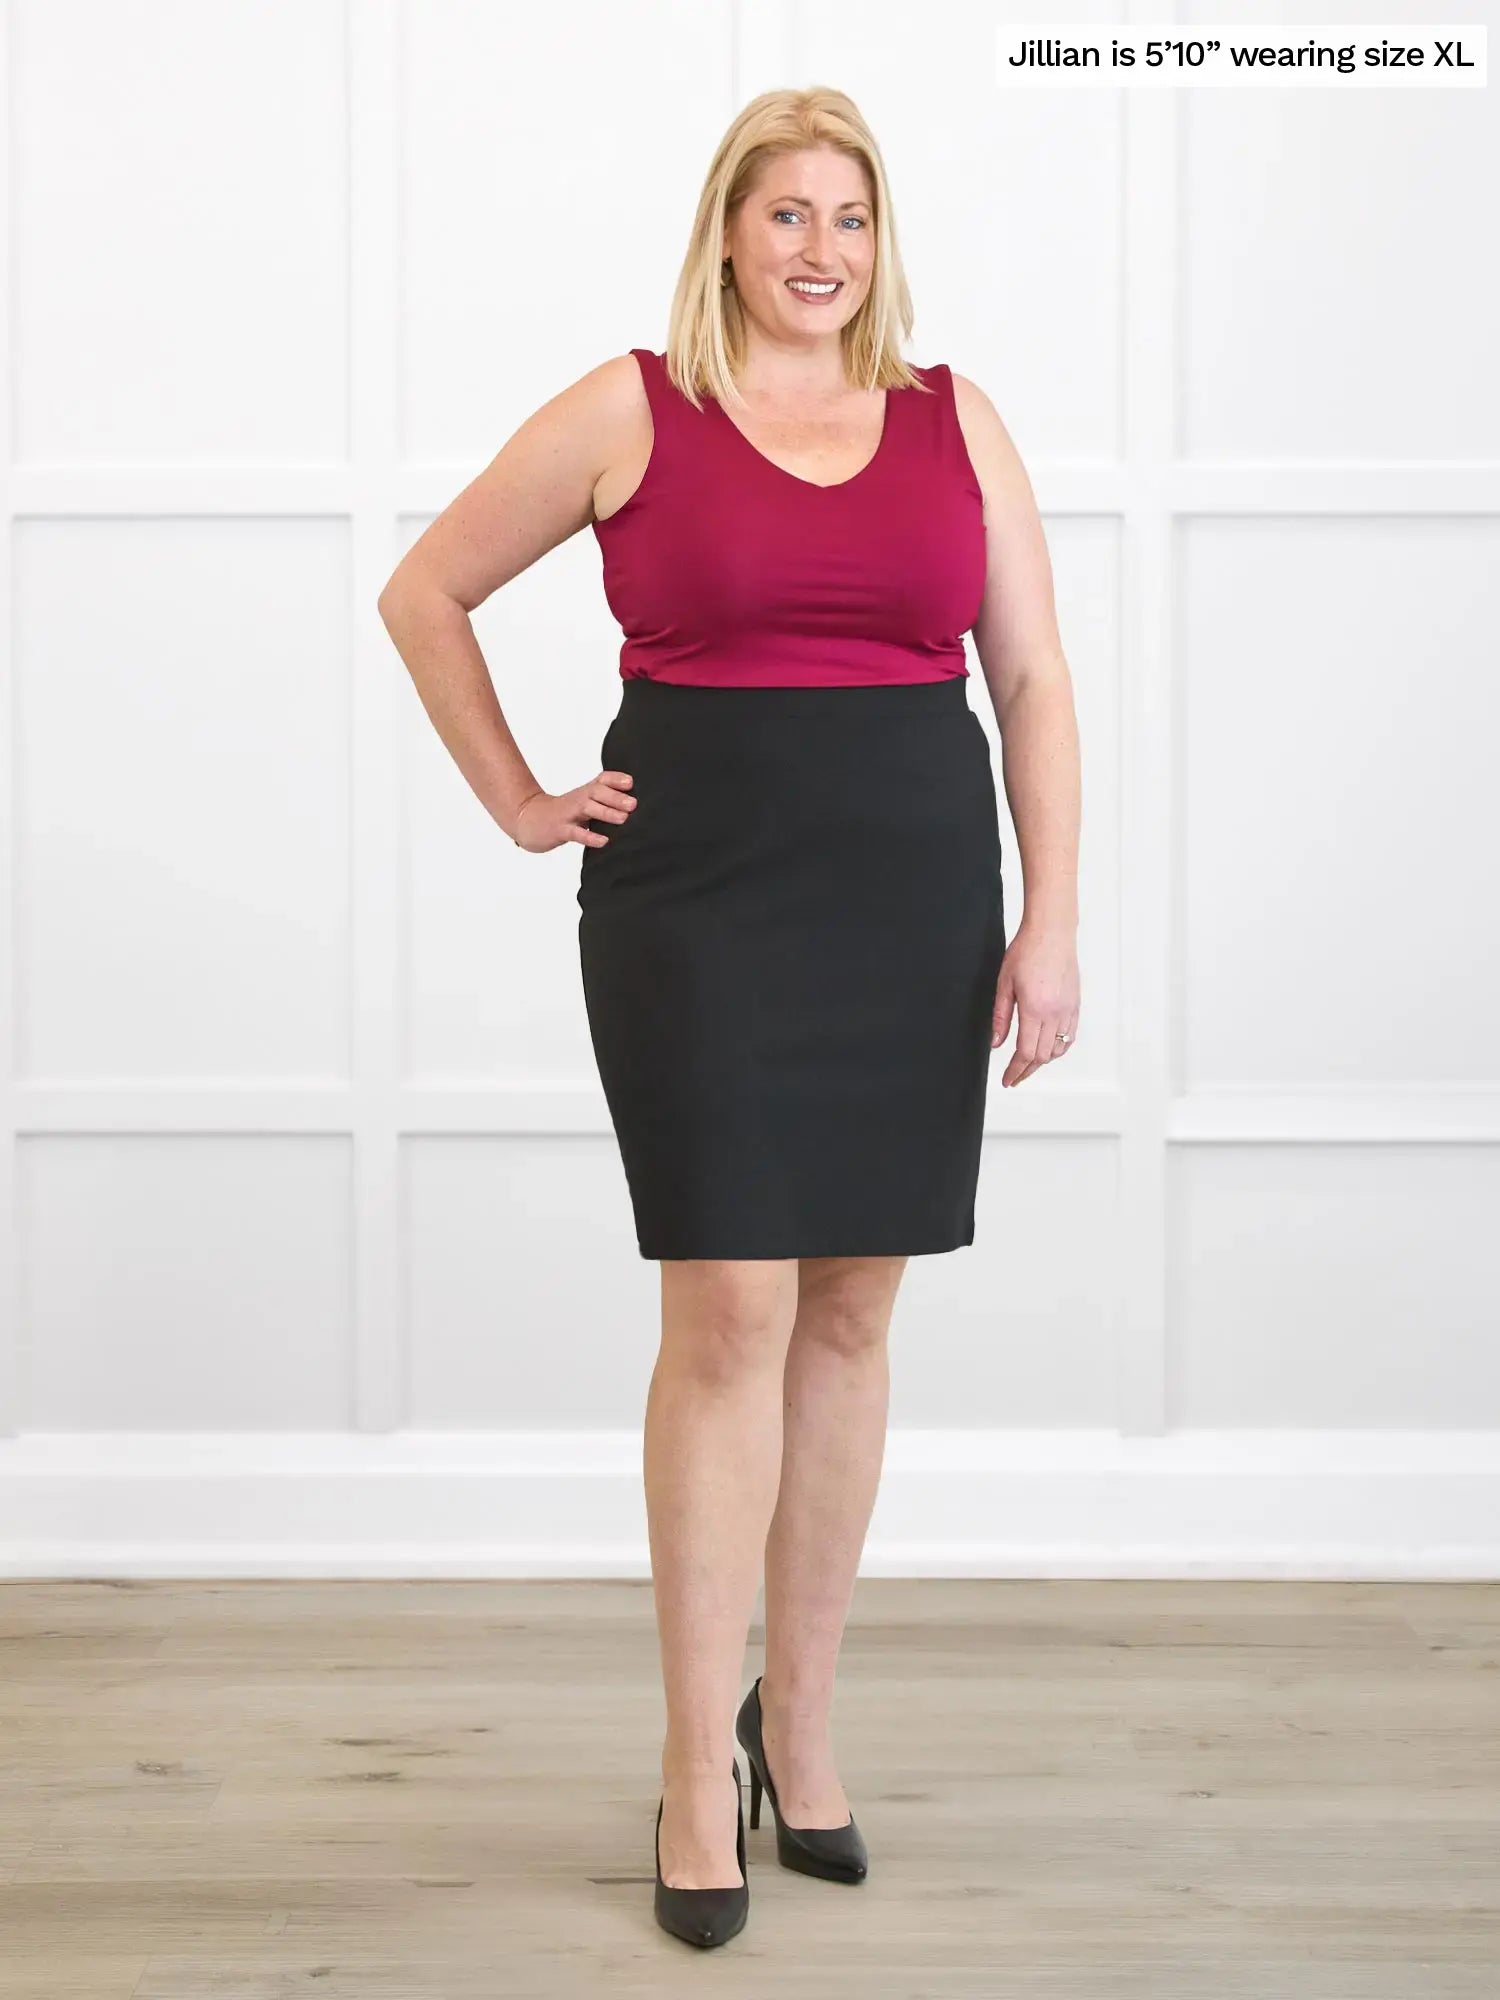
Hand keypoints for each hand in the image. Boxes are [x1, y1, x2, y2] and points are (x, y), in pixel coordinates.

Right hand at [511, 770, 635, 851]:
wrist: (529, 819)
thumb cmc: (564, 813)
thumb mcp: (584, 803)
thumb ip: (605, 802)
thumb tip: (634, 808)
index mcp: (586, 792)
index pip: (601, 780)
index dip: (615, 779)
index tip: (631, 782)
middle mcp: (579, 799)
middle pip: (597, 792)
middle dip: (616, 796)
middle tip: (634, 804)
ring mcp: (568, 814)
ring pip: (588, 809)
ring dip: (606, 812)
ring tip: (624, 818)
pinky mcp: (560, 829)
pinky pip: (576, 833)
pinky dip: (590, 837)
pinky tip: (603, 841)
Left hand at [990, 920, 1078, 1085]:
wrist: (1051, 932)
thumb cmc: (1026, 952)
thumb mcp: (1004, 984)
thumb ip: (1000, 1017)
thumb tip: (995, 1043)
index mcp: (1035, 1009)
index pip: (1026, 1053)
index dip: (1015, 1070)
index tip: (1007, 1080)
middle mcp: (1055, 1013)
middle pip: (1043, 1056)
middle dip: (1027, 1070)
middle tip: (1014, 1077)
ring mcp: (1068, 1010)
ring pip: (1059, 1049)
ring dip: (1043, 1061)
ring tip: (1028, 1065)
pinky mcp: (1075, 1004)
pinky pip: (1070, 1036)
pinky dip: (1059, 1048)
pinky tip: (1047, 1049)